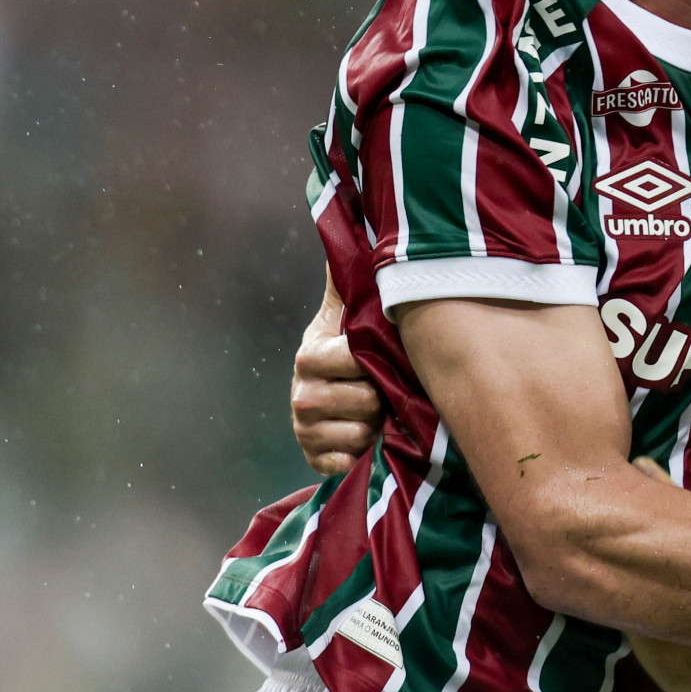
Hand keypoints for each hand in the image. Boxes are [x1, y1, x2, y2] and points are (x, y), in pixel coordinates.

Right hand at [291, 284, 383, 475]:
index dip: (372, 363)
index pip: (350, 360)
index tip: (382, 360)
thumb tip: (350, 227)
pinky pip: (339, 464)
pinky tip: (365, 441)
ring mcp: (304, 427)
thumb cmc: (354, 346)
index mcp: (310, 354)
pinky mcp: (313, 456)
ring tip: (380, 415)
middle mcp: (301, 392)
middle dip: (381, 398)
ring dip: (375, 427)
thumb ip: (349, 278)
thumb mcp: (350, 310)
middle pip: (360, 401)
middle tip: (386, 391)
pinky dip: (358, 456)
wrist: (339, 388)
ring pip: (355, 434)